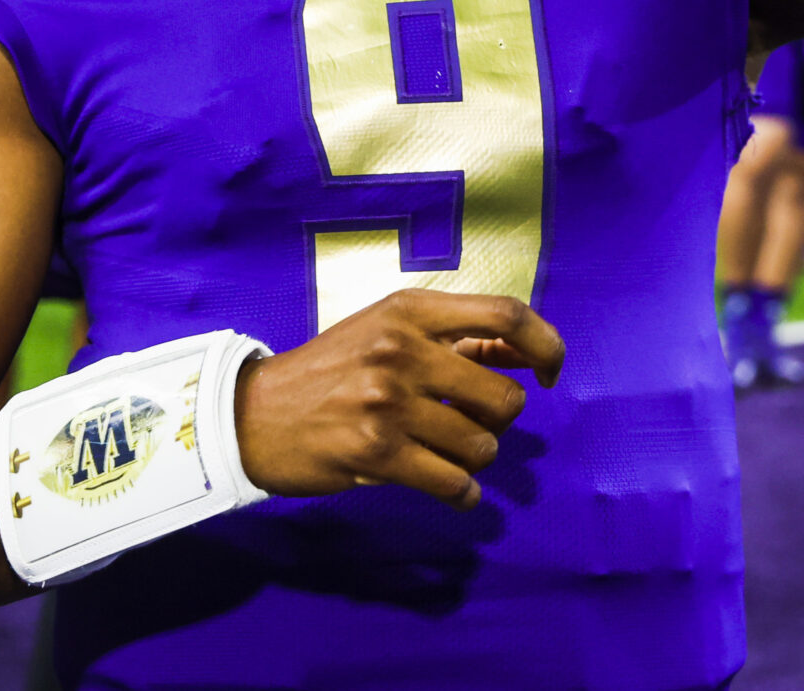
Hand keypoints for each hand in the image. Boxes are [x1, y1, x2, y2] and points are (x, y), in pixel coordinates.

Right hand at [232, 288, 564, 510]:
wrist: (253, 414)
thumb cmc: (330, 371)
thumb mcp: (387, 331)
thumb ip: (455, 339)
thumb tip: (527, 356)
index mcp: (410, 310)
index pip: (507, 315)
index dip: (546, 344)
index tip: (551, 372)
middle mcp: (402, 349)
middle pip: (504, 396)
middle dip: (498, 422)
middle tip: (470, 425)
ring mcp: (389, 402)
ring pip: (482, 445)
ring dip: (474, 460)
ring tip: (446, 455)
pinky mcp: (377, 453)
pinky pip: (453, 483)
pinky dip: (462, 494)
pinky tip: (451, 490)